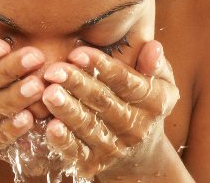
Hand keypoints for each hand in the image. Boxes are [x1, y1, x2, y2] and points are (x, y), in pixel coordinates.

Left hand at [41, 40, 179, 178]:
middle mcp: (135, 127)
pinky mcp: (94, 162)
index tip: (77, 53)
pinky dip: (63, 141)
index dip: (101, 67)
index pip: (125, 82)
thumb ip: (155, 66)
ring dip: (67, 109)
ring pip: (88, 125)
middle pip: (103, 102)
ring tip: (48, 93)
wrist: (142, 155)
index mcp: (152, 102)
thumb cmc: (144, 104)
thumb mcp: (161, 84)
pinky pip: (77, 151)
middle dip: (77, 84)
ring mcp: (114, 146)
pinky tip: (50, 126)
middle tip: (54, 70)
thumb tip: (154, 46)